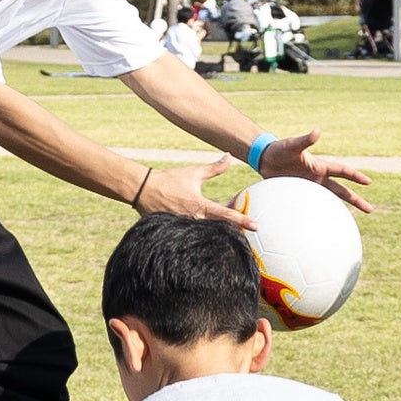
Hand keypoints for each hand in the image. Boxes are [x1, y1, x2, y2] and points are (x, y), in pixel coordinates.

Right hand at [135, 161, 255, 230]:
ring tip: (232, 241)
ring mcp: (183, 228)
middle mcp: (194, 219)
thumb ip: (214, 168)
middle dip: (233, 234)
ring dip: (218, 237)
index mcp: (200, 205)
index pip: (226, 215)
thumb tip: (228, 156)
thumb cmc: (169, 180)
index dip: (243, 220)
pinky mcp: (174, 233)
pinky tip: (208, 244)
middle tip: (248, 236)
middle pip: (219, 231)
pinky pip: (191, 238)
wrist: (143, 189)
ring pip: (205, 236)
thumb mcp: (194, 173)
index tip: (257, 226)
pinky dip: (201, 239)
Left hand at [260, 127, 376, 213]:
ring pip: (330, 200)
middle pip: (341, 191)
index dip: (355, 176)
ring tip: (352, 220)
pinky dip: (321, 213)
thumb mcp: (292, 145)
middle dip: (356, 199)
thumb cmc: (279, 149)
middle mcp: (318, 178)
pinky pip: (314, 205)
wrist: (265, 159)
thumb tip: (317, 131)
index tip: (368, 182)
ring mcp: (310, 187)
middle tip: (370, 209)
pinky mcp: (301, 194)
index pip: (342, 171)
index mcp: (320, 166)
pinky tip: (326, 223)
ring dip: (340, 209)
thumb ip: (305, 140)